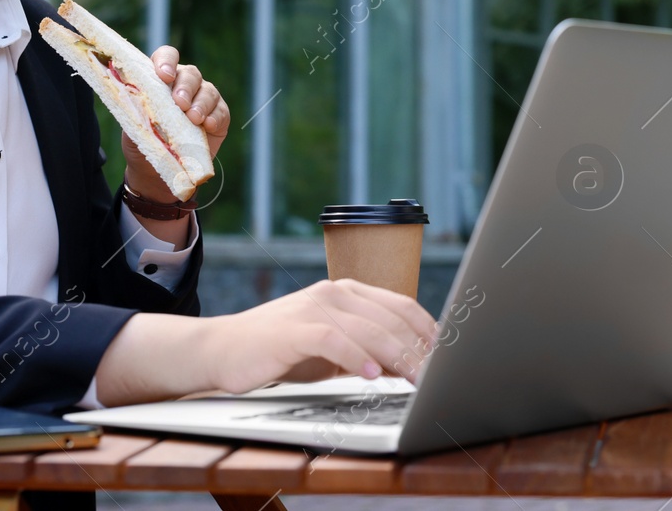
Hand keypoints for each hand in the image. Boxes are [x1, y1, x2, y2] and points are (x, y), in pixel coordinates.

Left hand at [121, 45, 229, 205]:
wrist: (155, 172)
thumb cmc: (143, 142)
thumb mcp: (133, 126)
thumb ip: (137, 110)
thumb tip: (137, 99)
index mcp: (162, 79)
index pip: (166, 57)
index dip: (167, 61)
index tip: (164, 76)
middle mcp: (184, 84)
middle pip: (191, 74)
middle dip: (186, 87)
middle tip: (180, 103)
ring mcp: (204, 99)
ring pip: (208, 91)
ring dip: (201, 104)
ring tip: (194, 118)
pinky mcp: (218, 117)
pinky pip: (221, 111)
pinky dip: (215, 117)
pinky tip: (207, 125)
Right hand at [203, 279, 440, 393]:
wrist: (224, 349)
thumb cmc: (281, 351)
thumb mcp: (332, 350)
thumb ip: (367, 351)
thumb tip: (407, 365)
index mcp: (347, 293)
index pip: (401, 306)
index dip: (428, 331)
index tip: (447, 358)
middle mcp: (334, 293)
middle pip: (391, 319)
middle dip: (419, 349)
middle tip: (437, 377)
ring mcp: (312, 307)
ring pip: (368, 328)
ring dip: (397, 356)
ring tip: (416, 379)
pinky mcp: (293, 329)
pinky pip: (333, 339)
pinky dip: (355, 357)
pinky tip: (370, 376)